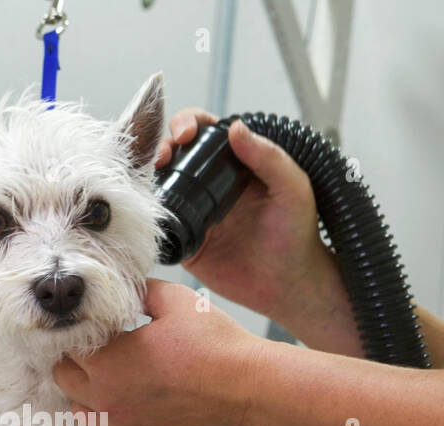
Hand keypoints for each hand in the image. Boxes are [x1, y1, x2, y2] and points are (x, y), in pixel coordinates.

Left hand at [53, 279, 266, 425]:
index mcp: (107, 361)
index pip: (68, 347)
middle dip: (78, 363)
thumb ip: (140, 292)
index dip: (82, 334)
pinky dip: (114, 416)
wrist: (251, 391)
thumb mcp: (175, 301)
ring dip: (91, 393)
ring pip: (82, 411)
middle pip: (66, 380)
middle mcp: (105, 399)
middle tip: (106, 351)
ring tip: (119, 378)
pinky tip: (135, 402)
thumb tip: (127, 291)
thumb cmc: (216, 344)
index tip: (101, 329)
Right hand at [156, 108, 347, 333]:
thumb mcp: (292, 188)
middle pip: (175, 154)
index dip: (189, 123)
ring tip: (148, 180)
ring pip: (162, 185)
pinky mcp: (185, 242)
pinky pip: (159, 225)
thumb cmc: (297, 235)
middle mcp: (211, 184)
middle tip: (161, 157)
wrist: (288, 285)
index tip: (186, 132)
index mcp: (236, 164)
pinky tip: (146, 210)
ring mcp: (195, 212)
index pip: (205, 131)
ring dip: (148, 177)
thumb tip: (236, 128)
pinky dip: (148, 215)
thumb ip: (269, 157)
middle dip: (161, 146)